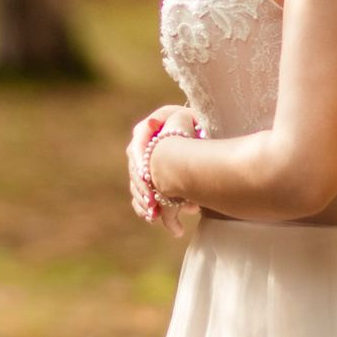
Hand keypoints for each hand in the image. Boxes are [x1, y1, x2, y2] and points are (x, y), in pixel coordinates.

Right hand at [127, 103, 191, 223]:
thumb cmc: (197, 123)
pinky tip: (153, 218)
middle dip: (143, 188)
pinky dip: (145, 208)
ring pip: (136, 185)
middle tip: (152, 202)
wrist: (202, 136)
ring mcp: (142, 165)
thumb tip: (155, 122)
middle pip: (135, 169)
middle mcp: (140, 147)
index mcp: (147, 129)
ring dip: (144, 201)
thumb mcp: (188, 118)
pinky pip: (140, 196)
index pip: (136, 146)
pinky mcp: (149, 182)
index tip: (147, 176)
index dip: (140, 163)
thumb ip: (176, 120)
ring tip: (154, 214)